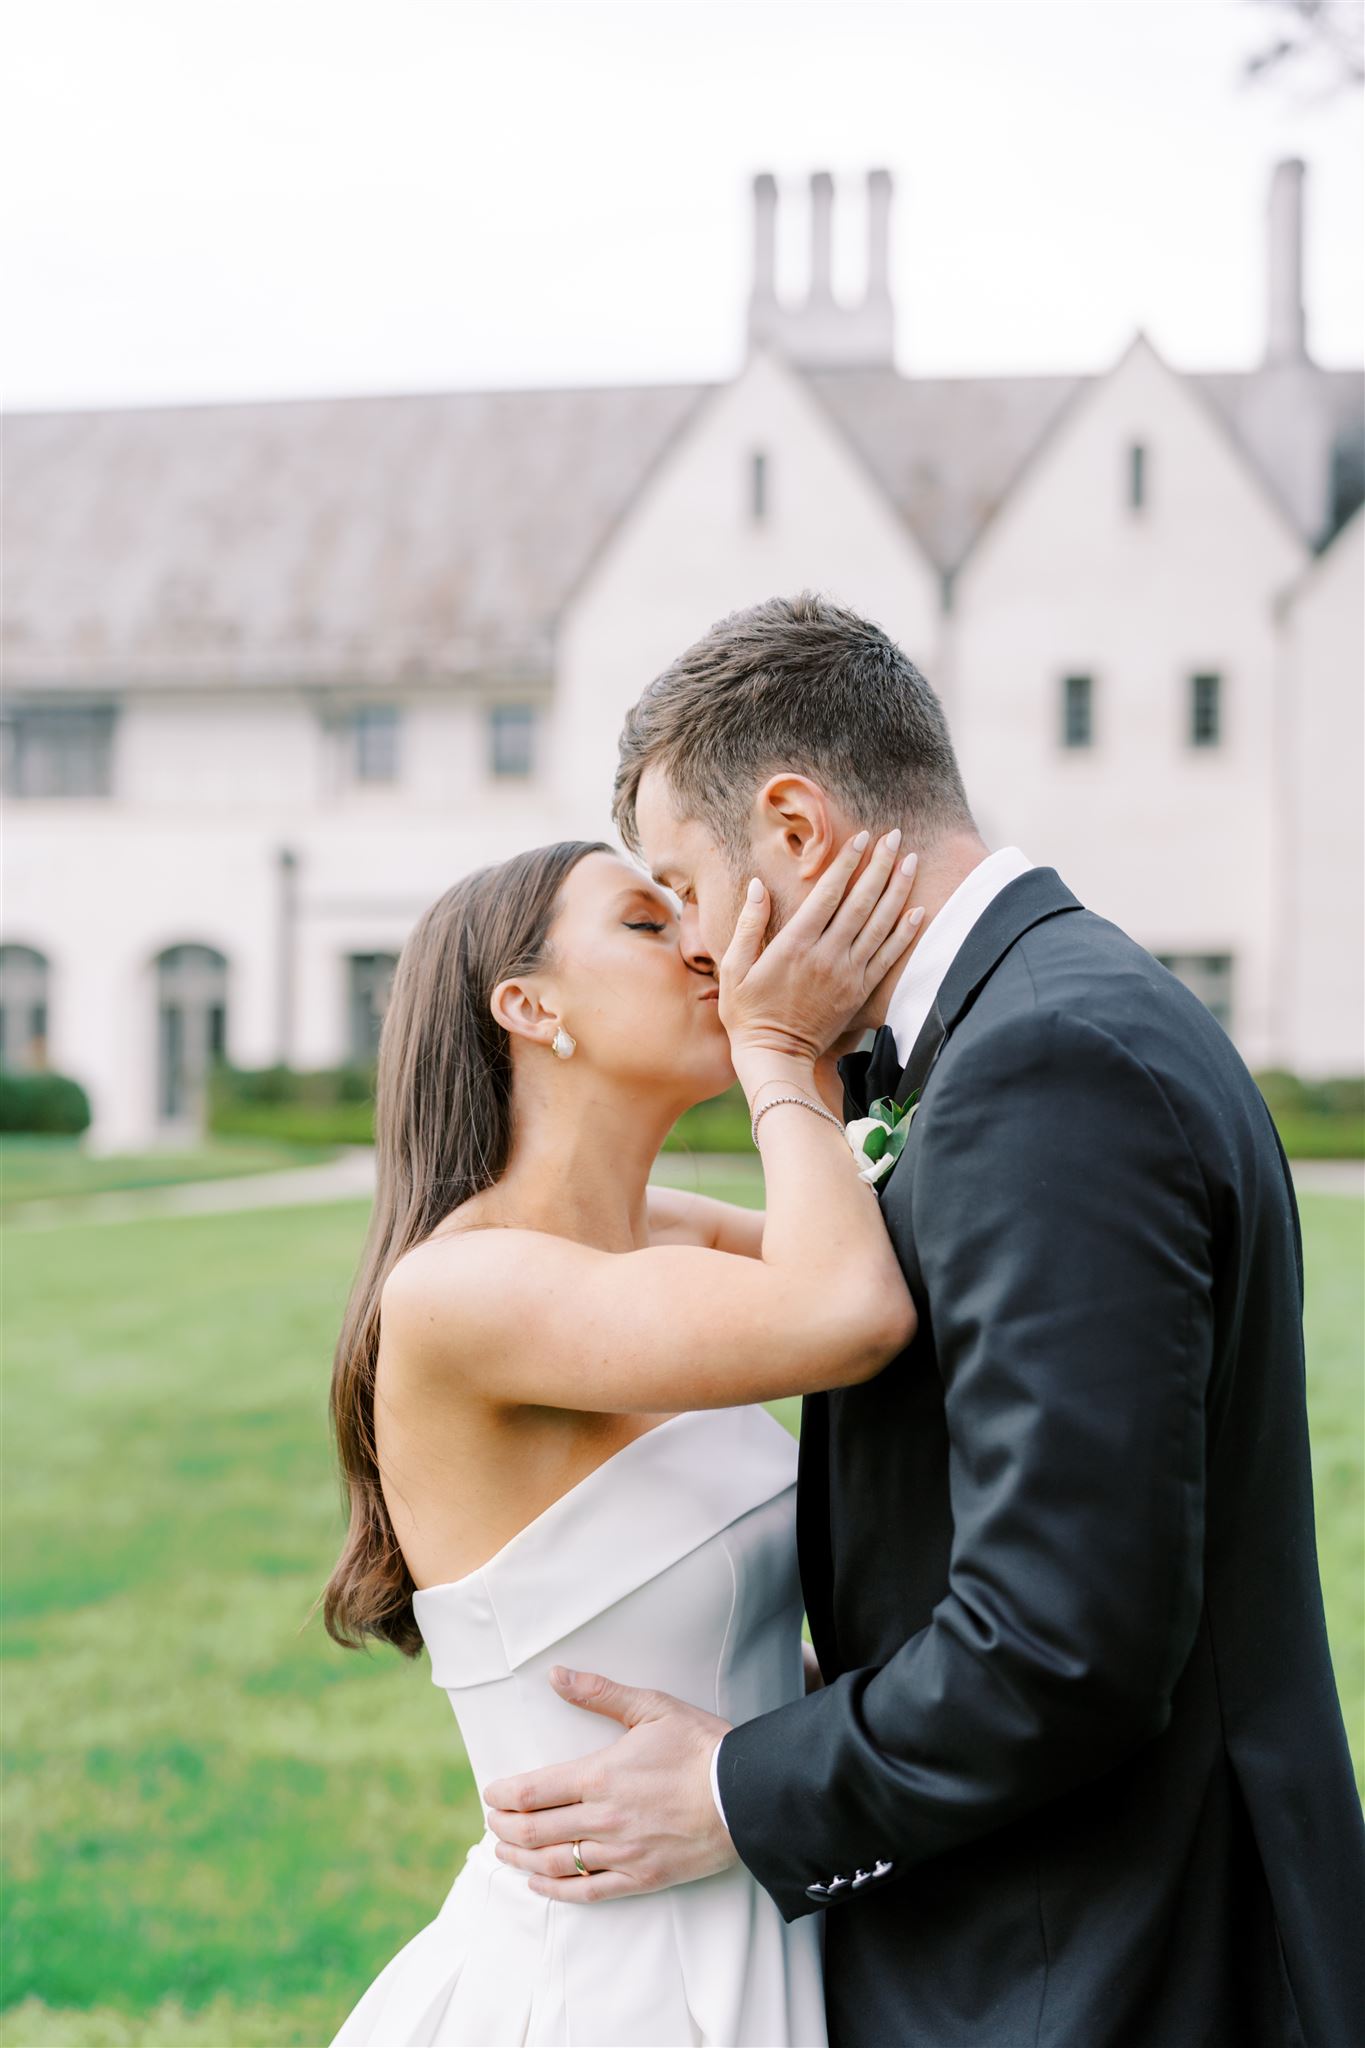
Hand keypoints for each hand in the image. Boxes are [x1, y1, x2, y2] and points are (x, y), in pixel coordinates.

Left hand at [482, 1667, 736, 1902]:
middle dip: (504, 1827)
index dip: (503, 1796)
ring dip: (521, 1858)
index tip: (491, 1793)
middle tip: (492, 1822)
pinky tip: (538, 1883)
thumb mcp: (652, 1707)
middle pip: (535, 1830)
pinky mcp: (641, 1879)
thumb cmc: (700, 1746)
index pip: (533, 1791)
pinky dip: (555, 1890)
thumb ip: (599, 1692)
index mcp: (599, 1775)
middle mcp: (603, 1819)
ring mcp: (621, 1853)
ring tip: (504, 1850)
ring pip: (554, 1863)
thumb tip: (557, 1675)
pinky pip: (587, 1891)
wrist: (746, 1795)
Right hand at [720, 830, 921, 1081]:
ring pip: (880, 925)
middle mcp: (827, 956)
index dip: (847, 863)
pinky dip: (905, 933)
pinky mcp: (860, 992)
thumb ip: (748, 924)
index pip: (828, 894)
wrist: (776, 1057)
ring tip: (912, 862)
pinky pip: (888, 957)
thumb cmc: (748, 1012)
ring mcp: (848, 974)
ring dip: (898, 891)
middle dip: (880, 866)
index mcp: (795, 945)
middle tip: (896, 836)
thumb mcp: (733, 968)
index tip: (861, 836)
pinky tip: (918, 911)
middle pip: (862, 902)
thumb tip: (757, 884)